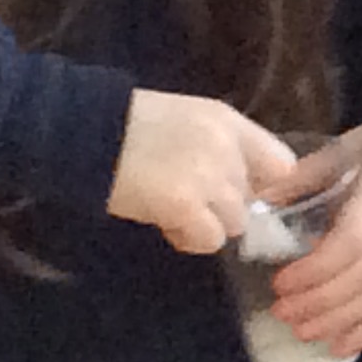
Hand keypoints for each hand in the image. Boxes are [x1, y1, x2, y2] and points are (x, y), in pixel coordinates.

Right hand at [105, 90, 294, 253]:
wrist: (80, 131)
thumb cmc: (125, 127)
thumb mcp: (184, 122)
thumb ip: (217, 148)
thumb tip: (236, 186)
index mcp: (227, 121)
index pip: (281, 163)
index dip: (263, 185)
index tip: (238, 193)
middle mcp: (226, 147)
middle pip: (252, 199)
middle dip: (223, 207)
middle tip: (187, 200)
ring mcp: (208, 177)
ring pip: (235, 223)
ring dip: (206, 223)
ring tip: (171, 210)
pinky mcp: (185, 205)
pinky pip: (210, 240)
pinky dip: (189, 238)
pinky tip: (165, 223)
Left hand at [268, 109, 361, 357]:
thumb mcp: (352, 143)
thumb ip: (308, 174)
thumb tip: (258, 200)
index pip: (354, 241)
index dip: (316, 268)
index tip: (281, 281)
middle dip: (320, 301)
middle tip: (281, 311)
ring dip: (339, 320)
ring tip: (301, 331)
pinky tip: (341, 346)